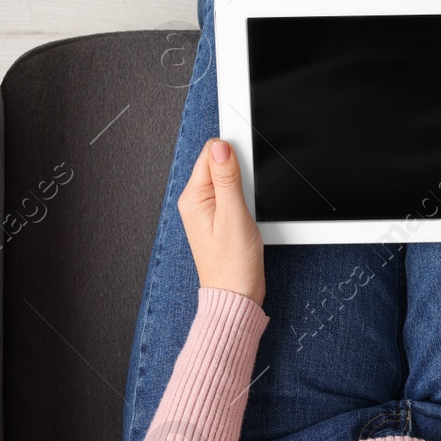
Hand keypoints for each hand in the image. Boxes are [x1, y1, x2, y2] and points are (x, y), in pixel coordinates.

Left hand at [177, 139, 265, 306]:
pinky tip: (247, 214)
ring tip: (245, 210)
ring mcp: (206, 209)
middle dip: (238, 171)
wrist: (237, 294)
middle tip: (246, 198)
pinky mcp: (219, 217)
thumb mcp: (233, 215)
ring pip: (227, 178)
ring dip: (242, 185)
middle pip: (218, 163)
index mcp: (193, 197)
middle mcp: (195, 201)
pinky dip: (244, 197)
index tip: (246, 171)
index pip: (210, 153)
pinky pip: (231, 194)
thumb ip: (227, 178)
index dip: (233, 154)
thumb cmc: (233, 264)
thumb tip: (220, 146)